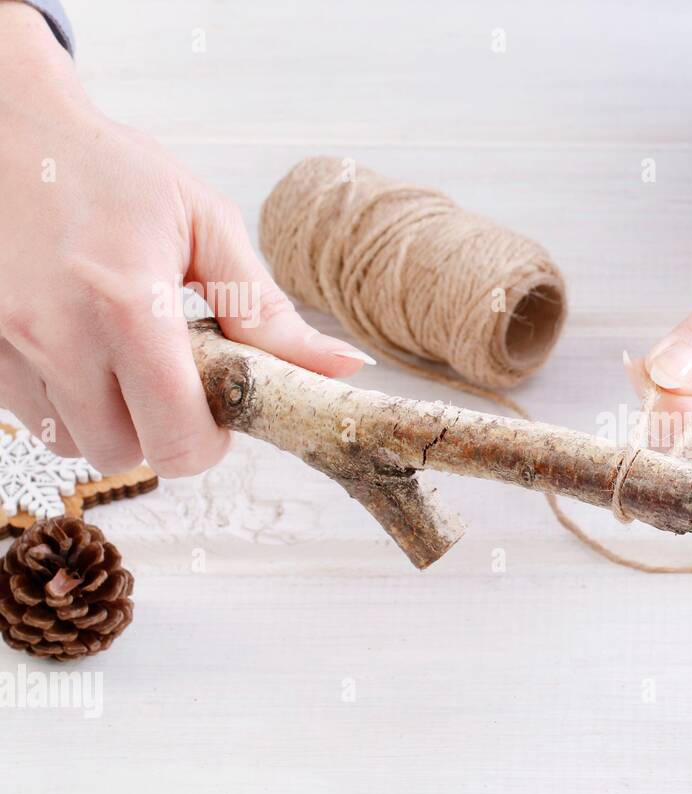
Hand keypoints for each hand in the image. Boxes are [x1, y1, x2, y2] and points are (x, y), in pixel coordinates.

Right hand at [0, 2, 371, 475]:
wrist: (6, 127)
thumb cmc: (109, 170)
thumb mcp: (204, 223)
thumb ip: (268, 309)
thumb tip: (343, 366)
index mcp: (126, 303)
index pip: (177, 437)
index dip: (208, 442)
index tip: (217, 410)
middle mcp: (56, 333)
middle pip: (125, 454)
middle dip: (159, 432)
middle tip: (173, 380)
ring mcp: (6, 343)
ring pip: (72, 443)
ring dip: (108, 419)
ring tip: (120, 358)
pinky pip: (30, 417)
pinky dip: (63, 400)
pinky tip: (77, 347)